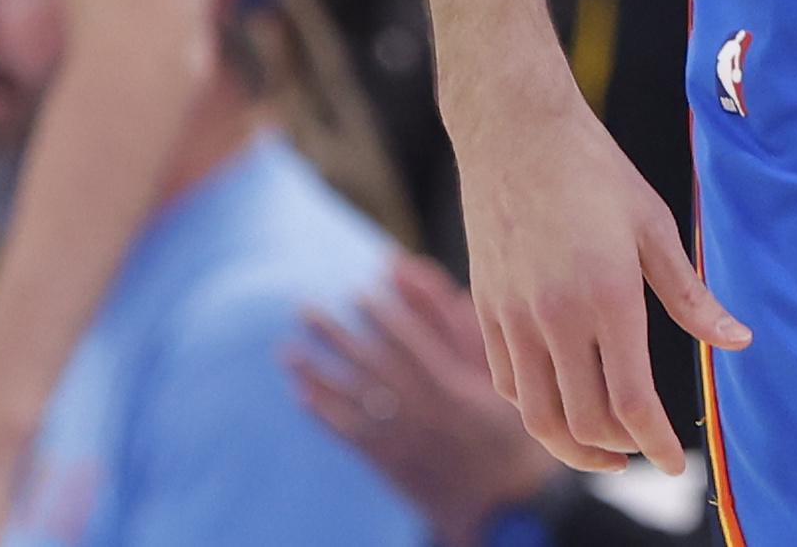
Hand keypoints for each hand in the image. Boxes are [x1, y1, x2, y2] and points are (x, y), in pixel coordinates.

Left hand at [291, 258, 560, 535]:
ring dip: (316, 373)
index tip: (358, 290)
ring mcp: (402, 438)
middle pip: (369, 363)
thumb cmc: (509, 434)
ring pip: (351, 398)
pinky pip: (351, 436)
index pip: (406, 340)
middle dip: (334, 334)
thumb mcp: (498, 381)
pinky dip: (324, 415)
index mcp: (451, 386)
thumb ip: (466, 335)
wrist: (506, 505)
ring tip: (287, 351)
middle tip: (303, 307)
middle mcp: (419, 409)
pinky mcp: (391, 464)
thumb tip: (447, 296)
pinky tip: (301, 396)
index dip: (380, 314)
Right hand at [452, 79, 745, 473]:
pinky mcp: (486, 308)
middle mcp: (556, 316)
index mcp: (607, 296)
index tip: (673, 464)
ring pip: (536, 415)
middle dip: (618, 451)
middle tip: (642, 451)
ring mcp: (513, 316)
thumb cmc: (593, 169)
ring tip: (602, 449)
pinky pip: (506, 382)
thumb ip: (691, 295)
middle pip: (585, 421)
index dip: (656, 444)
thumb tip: (737, 341)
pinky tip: (557, 403)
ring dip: (571, 446)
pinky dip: (533, 408)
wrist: (514, 128)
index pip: (633, 402)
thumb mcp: (655, 226)